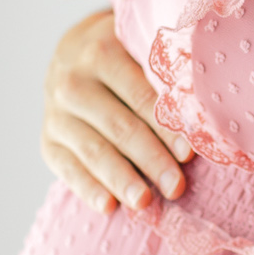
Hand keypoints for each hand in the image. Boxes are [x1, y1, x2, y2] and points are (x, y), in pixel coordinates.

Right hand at [41, 8, 192, 211]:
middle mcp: (73, 81)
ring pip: (92, 150)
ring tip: (145, 203)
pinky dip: (87, 188)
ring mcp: (56, 113)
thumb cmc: (124, 55)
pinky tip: (108, 206)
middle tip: (176, 187)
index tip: (189, 155)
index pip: (140, 96)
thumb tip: (205, 112)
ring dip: (121, 179)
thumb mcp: (139, 47)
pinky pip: (66, 168)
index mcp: (102, 52)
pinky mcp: (48, 141)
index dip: (166, 127)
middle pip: (119, 127)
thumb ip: (165, 70)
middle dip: (151, 159)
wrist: (71, 55)